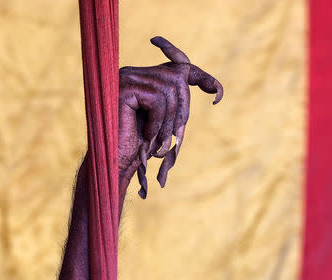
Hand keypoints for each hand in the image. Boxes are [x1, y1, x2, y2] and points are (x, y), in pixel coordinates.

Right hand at [118, 36, 223, 198]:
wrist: (114, 163)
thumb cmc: (137, 146)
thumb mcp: (165, 122)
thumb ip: (181, 101)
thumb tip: (215, 87)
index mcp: (142, 78)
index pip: (176, 64)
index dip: (201, 76)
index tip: (217, 95)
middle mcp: (133, 72)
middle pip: (177, 77)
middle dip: (183, 109)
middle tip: (176, 138)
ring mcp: (127, 78)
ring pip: (169, 89)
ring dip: (169, 121)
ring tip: (159, 141)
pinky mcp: (124, 88)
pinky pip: (157, 99)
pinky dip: (157, 122)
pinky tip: (146, 136)